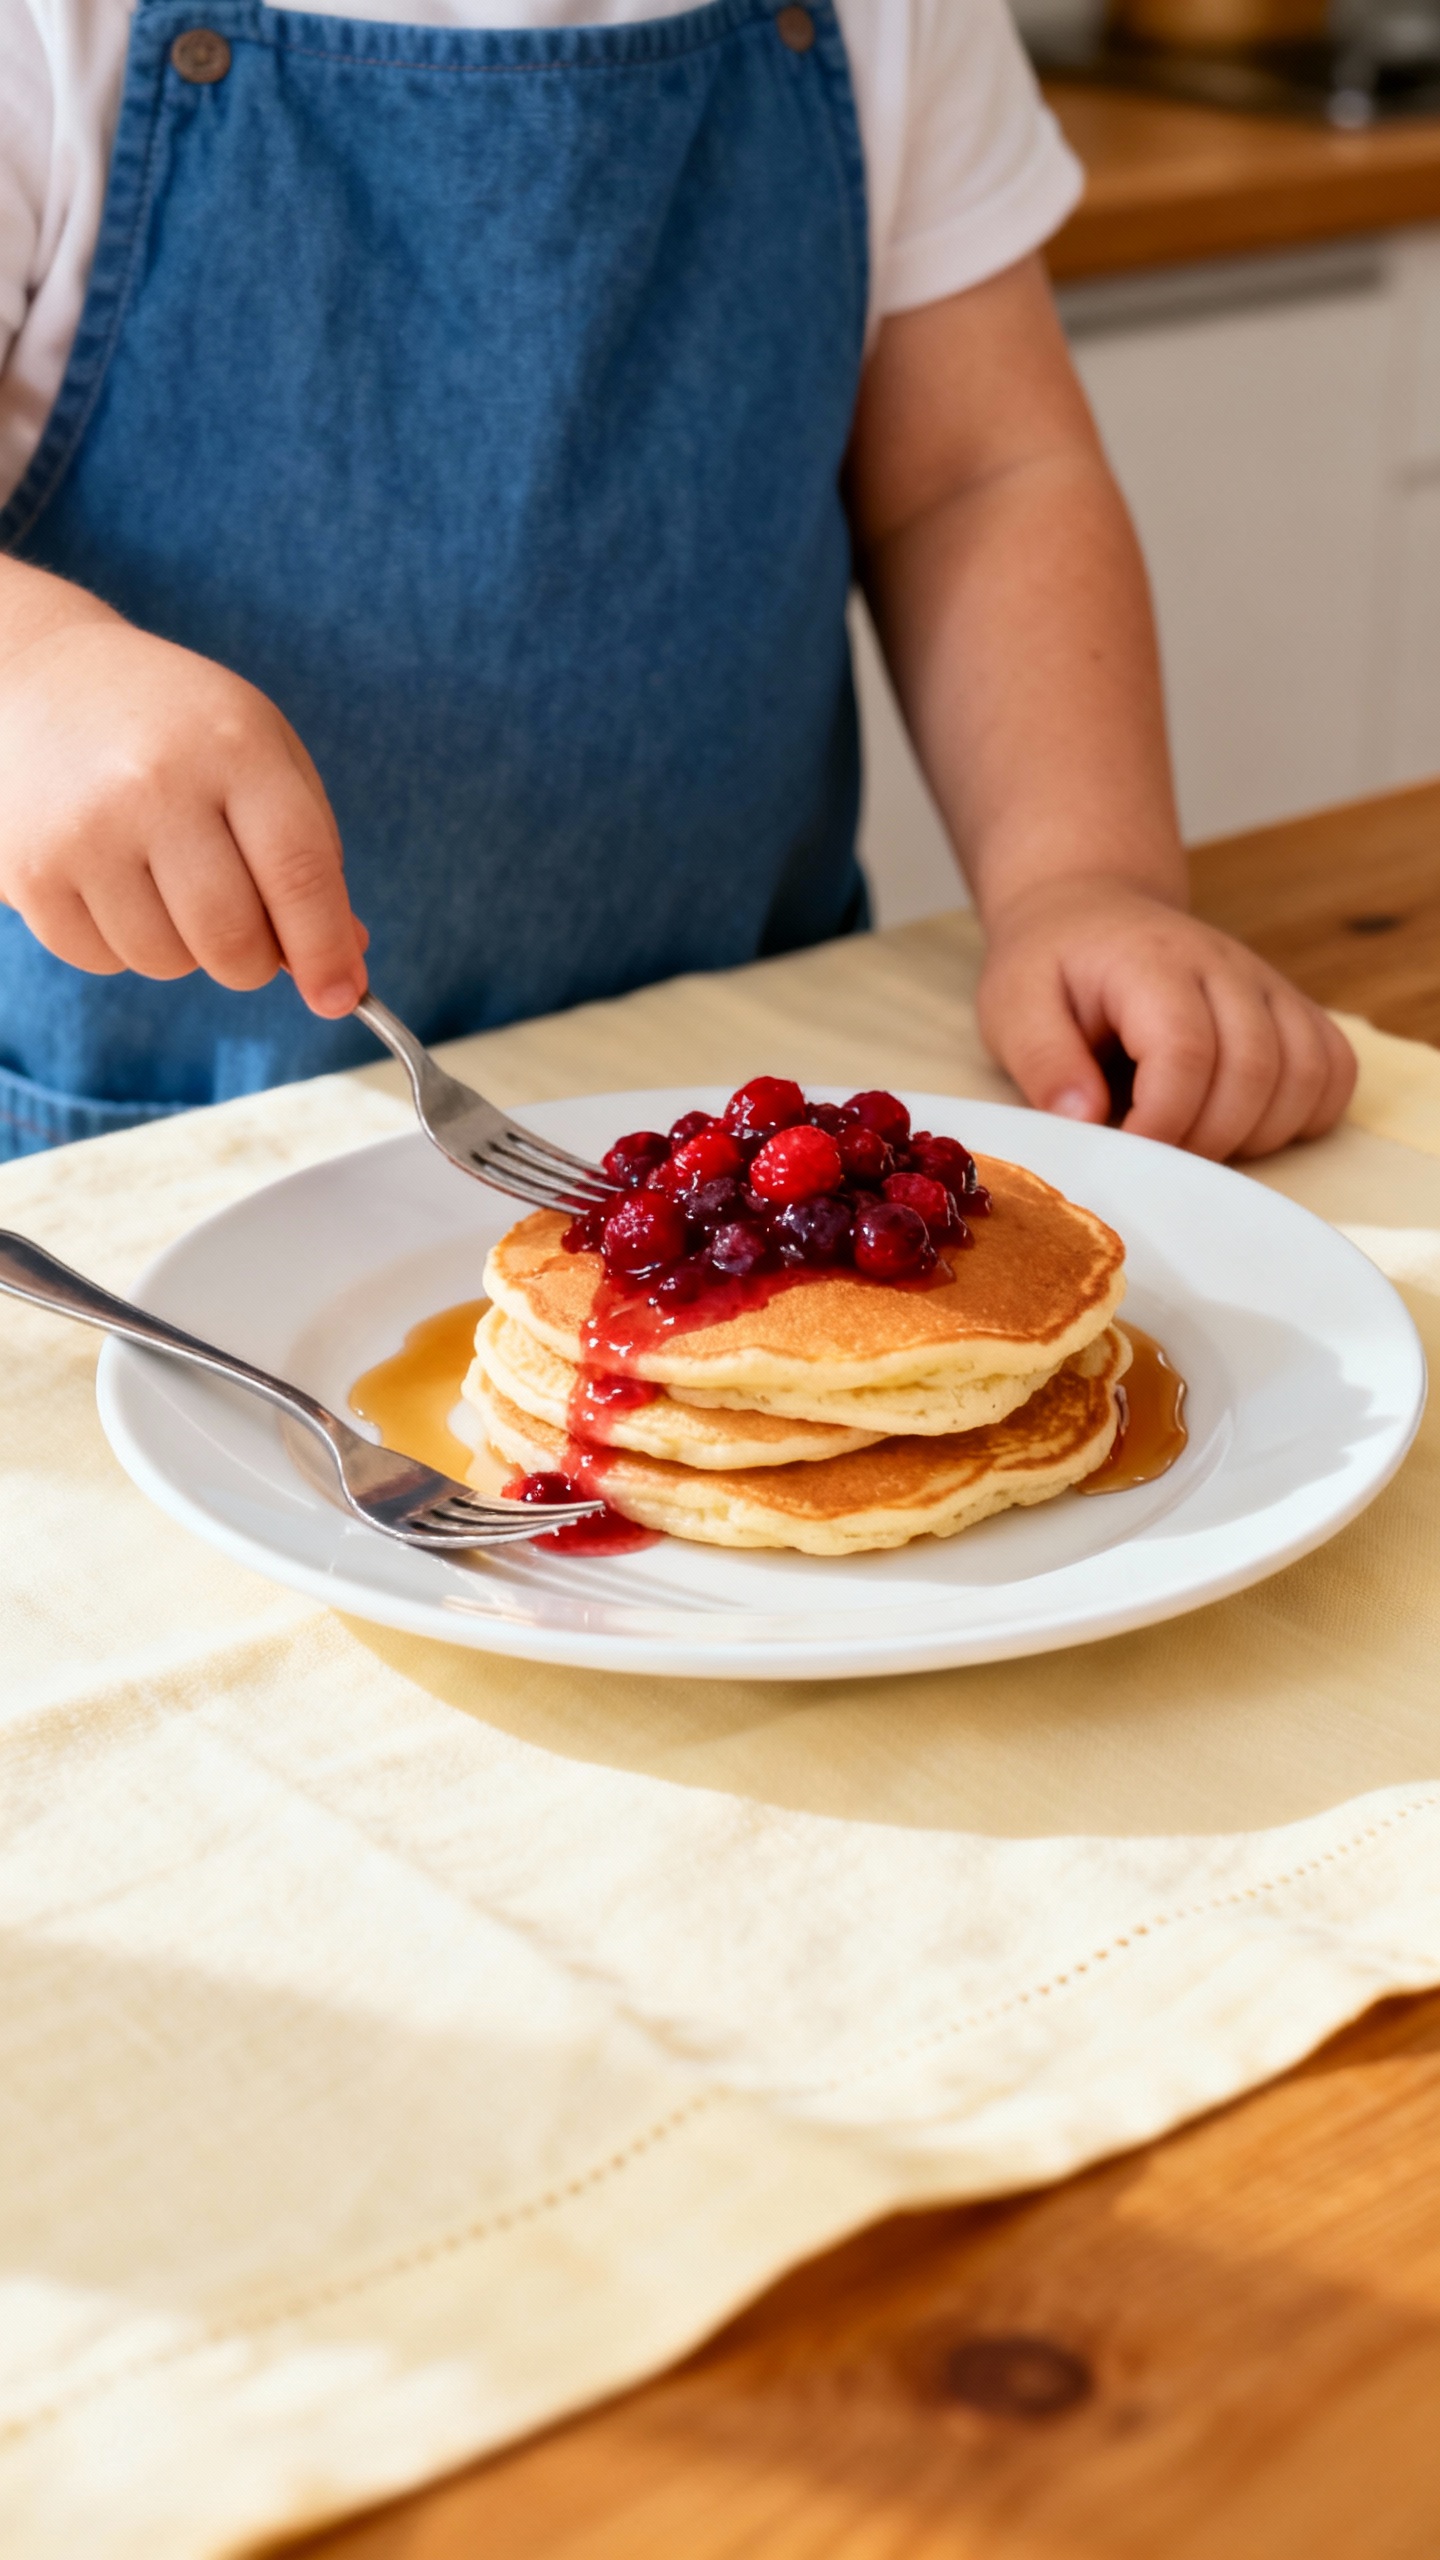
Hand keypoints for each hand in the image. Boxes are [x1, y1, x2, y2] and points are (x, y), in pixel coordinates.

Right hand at [0, 610, 367, 1016]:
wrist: (39, 678)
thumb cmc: (172, 725)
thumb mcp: (261, 751)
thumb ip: (313, 850)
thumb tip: (345, 956)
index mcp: (233, 746)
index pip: (299, 871)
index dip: (325, 950)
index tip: (339, 996)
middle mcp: (155, 785)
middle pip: (231, 938)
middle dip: (253, 964)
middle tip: (248, 942)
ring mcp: (84, 830)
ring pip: (166, 960)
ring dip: (183, 950)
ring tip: (166, 882)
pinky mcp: (30, 871)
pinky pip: (102, 959)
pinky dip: (122, 944)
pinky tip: (114, 882)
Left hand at [977, 879, 1355, 1159]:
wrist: (1091, 913)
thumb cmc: (1051, 966)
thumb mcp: (1013, 1006)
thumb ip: (1042, 1061)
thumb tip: (1083, 1119)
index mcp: (1152, 962)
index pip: (1185, 1051)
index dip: (1163, 1123)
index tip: (1128, 1155)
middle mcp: (1225, 966)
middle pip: (1253, 1069)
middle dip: (1206, 1139)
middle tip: (1156, 1157)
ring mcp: (1267, 984)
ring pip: (1306, 1073)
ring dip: (1257, 1133)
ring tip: (1196, 1142)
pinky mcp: (1290, 1008)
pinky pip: (1334, 1069)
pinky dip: (1305, 1113)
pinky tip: (1249, 1125)